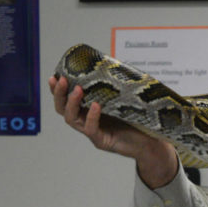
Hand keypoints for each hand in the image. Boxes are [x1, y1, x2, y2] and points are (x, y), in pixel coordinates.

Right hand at [49, 75, 177, 187]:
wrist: (152, 143)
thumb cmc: (139, 120)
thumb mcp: (126, 99)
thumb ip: (117, 86)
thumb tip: (115, 64)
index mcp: (89, 110)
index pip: (67, 99)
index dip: (58, 89)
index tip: (55, 75)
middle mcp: (87, 121)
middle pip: (63, 109)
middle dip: (59, 94)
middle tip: (62, 80)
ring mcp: (93, 132)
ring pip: (72, 119)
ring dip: (72, 103)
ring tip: (78, 89)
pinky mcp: (102, 141)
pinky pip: (90, 129)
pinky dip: (91, 117)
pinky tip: (96, 106)